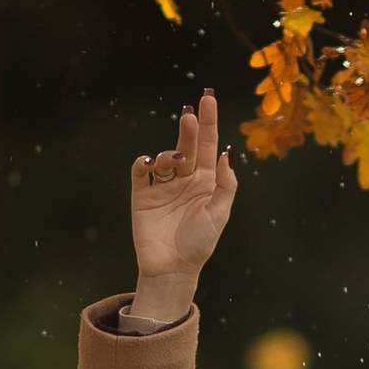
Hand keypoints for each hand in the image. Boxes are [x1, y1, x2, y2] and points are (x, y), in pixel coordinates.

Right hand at [124, 88, 237, 323]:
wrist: (173, 269)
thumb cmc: (200, 244)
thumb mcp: (219, 214)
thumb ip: (226, 185)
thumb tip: (227, 153)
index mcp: (207, 182)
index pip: (209, 146)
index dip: (208, 122)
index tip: (207, 98)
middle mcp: (185, 180)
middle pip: (188, 145)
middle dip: (189, 128)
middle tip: (189, 115)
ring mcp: (163, 186)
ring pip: (165, 157)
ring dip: (169, 153)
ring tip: (174, 161)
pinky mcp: (142, 196)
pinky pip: (140, 172)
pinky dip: (143, 163)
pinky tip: (149, 164)